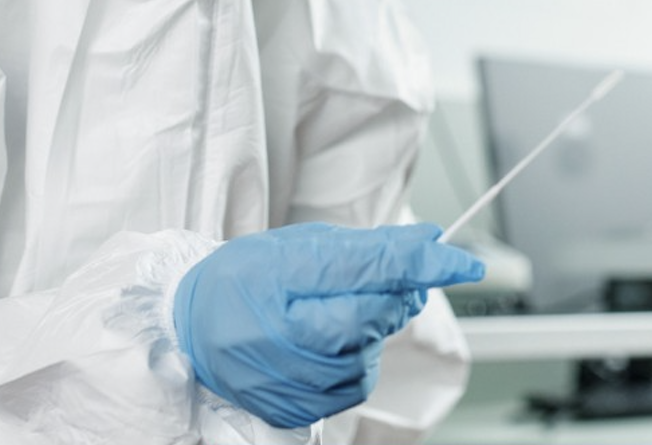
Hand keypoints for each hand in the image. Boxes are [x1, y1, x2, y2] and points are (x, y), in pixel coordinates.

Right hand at [173, 221, 482, 427]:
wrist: (187, 328)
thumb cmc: (246, 279)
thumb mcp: (300, 245)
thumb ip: (369, 247)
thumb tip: (431, 244)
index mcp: (276, 275)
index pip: (365, 267)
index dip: (419, 262)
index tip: (463, 261)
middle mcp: (275, 332)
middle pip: (370, 315)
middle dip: (396, 296)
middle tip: (396, 282)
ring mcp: (282, 377)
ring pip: (366, 353)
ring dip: (372, 330)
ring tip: (334, 313)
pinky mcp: (290, 407)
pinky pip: (352, 384)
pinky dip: (355, 360)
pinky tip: (326, 345)